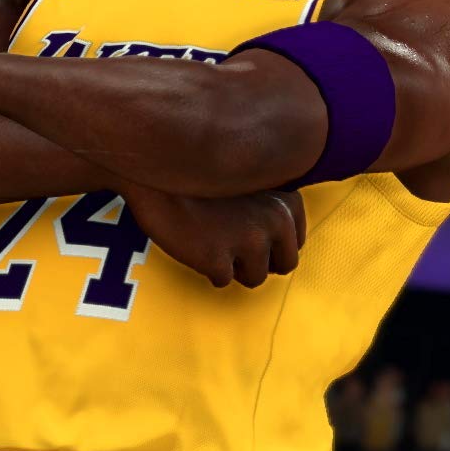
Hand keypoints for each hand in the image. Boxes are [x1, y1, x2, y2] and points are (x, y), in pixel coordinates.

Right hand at [122, 184, 305, 288]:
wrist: (154, 170)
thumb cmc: (199, 173)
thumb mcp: (249, 178)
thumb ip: (271, 204)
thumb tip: (277, 239)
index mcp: (286, 199)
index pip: (296, 241)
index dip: (270, 242)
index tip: (247, 229)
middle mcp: (275, 220)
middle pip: (284, 264)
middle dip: (259, 260)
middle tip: (230, 240)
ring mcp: (249, 241)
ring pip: (255, 278)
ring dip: (233, 266)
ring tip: (211, 238)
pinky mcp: (219, 259)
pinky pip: (222, 281)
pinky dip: (208, 268)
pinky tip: (195, 241)